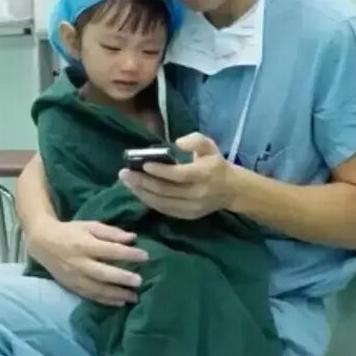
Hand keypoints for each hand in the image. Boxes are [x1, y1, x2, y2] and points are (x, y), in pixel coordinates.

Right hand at [27, 219, 148, 305]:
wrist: (42, 243)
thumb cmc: (70, 232)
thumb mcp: (90, 226)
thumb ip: (111, 232)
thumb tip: (133, 238)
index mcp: (84, 245)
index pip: (110, 251)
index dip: (128, 253)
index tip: (145, 256)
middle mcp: (79, 263)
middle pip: (103, 273)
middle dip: (122, 278)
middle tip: (139, 281)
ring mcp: (74, 277)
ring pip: (97, 289)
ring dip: (116, 294)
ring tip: (134, 297)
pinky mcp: (71, 287)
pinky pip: (90, 296)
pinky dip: (105, 300)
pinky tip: (120, 302)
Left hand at [118, 133, 236, 219]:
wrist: (231, 190)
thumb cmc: (216, 164)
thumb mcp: (210, 146)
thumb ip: (195, 140)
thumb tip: (177, 143)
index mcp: (204, 174)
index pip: (178, 175)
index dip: (159, 171)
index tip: (143, 165)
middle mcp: (197, 193)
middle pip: (165, 190)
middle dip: (142, 182)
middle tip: (125, 173)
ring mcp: (192, 207)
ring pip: (162, 202)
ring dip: (142, 193)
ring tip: (127, 182)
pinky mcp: (187, 216)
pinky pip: (165, 210)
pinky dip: (150, 201)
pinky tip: (139, 192)